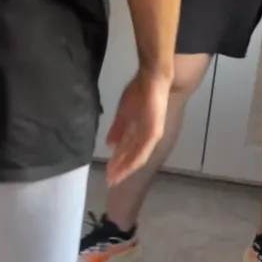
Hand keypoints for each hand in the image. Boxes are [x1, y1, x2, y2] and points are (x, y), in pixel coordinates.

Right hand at [105, 70, 170, 186]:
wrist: (152, 80)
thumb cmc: (139, 92)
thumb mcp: (123, 113)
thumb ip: (117, 129)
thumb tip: (109, 144)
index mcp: (140, 133)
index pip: (128, 152)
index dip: (118, 163)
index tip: (107, 172)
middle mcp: (148, 138)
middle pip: (132, 158)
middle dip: (120, 170)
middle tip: (109, 181)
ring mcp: (152, 137)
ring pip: (137, 159)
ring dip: (125, 169)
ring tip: (113, 178)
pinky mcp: (154, 134)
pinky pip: (142, 152)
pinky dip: (132, 162)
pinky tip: (123, 169)